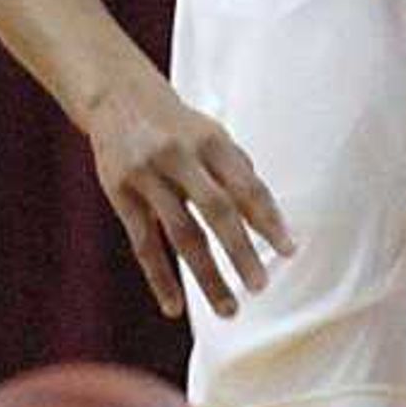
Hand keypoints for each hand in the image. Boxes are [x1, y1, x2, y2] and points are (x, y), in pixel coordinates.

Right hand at [79, 66, 292, 320]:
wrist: (116, 97)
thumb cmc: (177, 125)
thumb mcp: (211, 134)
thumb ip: (238, 172)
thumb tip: (269, 220)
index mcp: (211, 140)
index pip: (246, 186)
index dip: (269, 220)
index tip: (289, 251)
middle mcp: (180, 155)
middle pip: (216, 210)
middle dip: (240, 251)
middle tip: (260, 286)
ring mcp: (147, 174)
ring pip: (181, 234)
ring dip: (207, 276)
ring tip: (228, 309)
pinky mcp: (120, 192)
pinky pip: (143, 243)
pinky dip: (159, 278)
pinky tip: (174, 307)